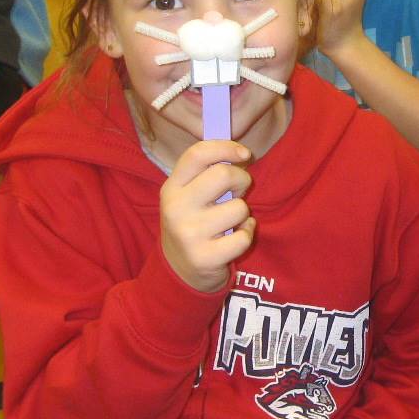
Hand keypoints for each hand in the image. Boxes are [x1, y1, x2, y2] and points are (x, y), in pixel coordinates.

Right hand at [158, 140, 253, 292]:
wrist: (179, 271)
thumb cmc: (192, 223)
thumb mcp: (186, 196)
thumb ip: (205, 173)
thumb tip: (238, 152)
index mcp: (171, 188)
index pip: (198, 154)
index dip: (225, 147)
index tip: (243, 154)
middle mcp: (176, 208)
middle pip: (223, 174)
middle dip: (241, 179)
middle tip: (238, 191)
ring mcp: (189, 234)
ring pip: (239, 207)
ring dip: (243, 213)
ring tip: (230, 221)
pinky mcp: (205, 257)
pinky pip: (244, 235)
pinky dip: (247, 233)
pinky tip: (235, 237)